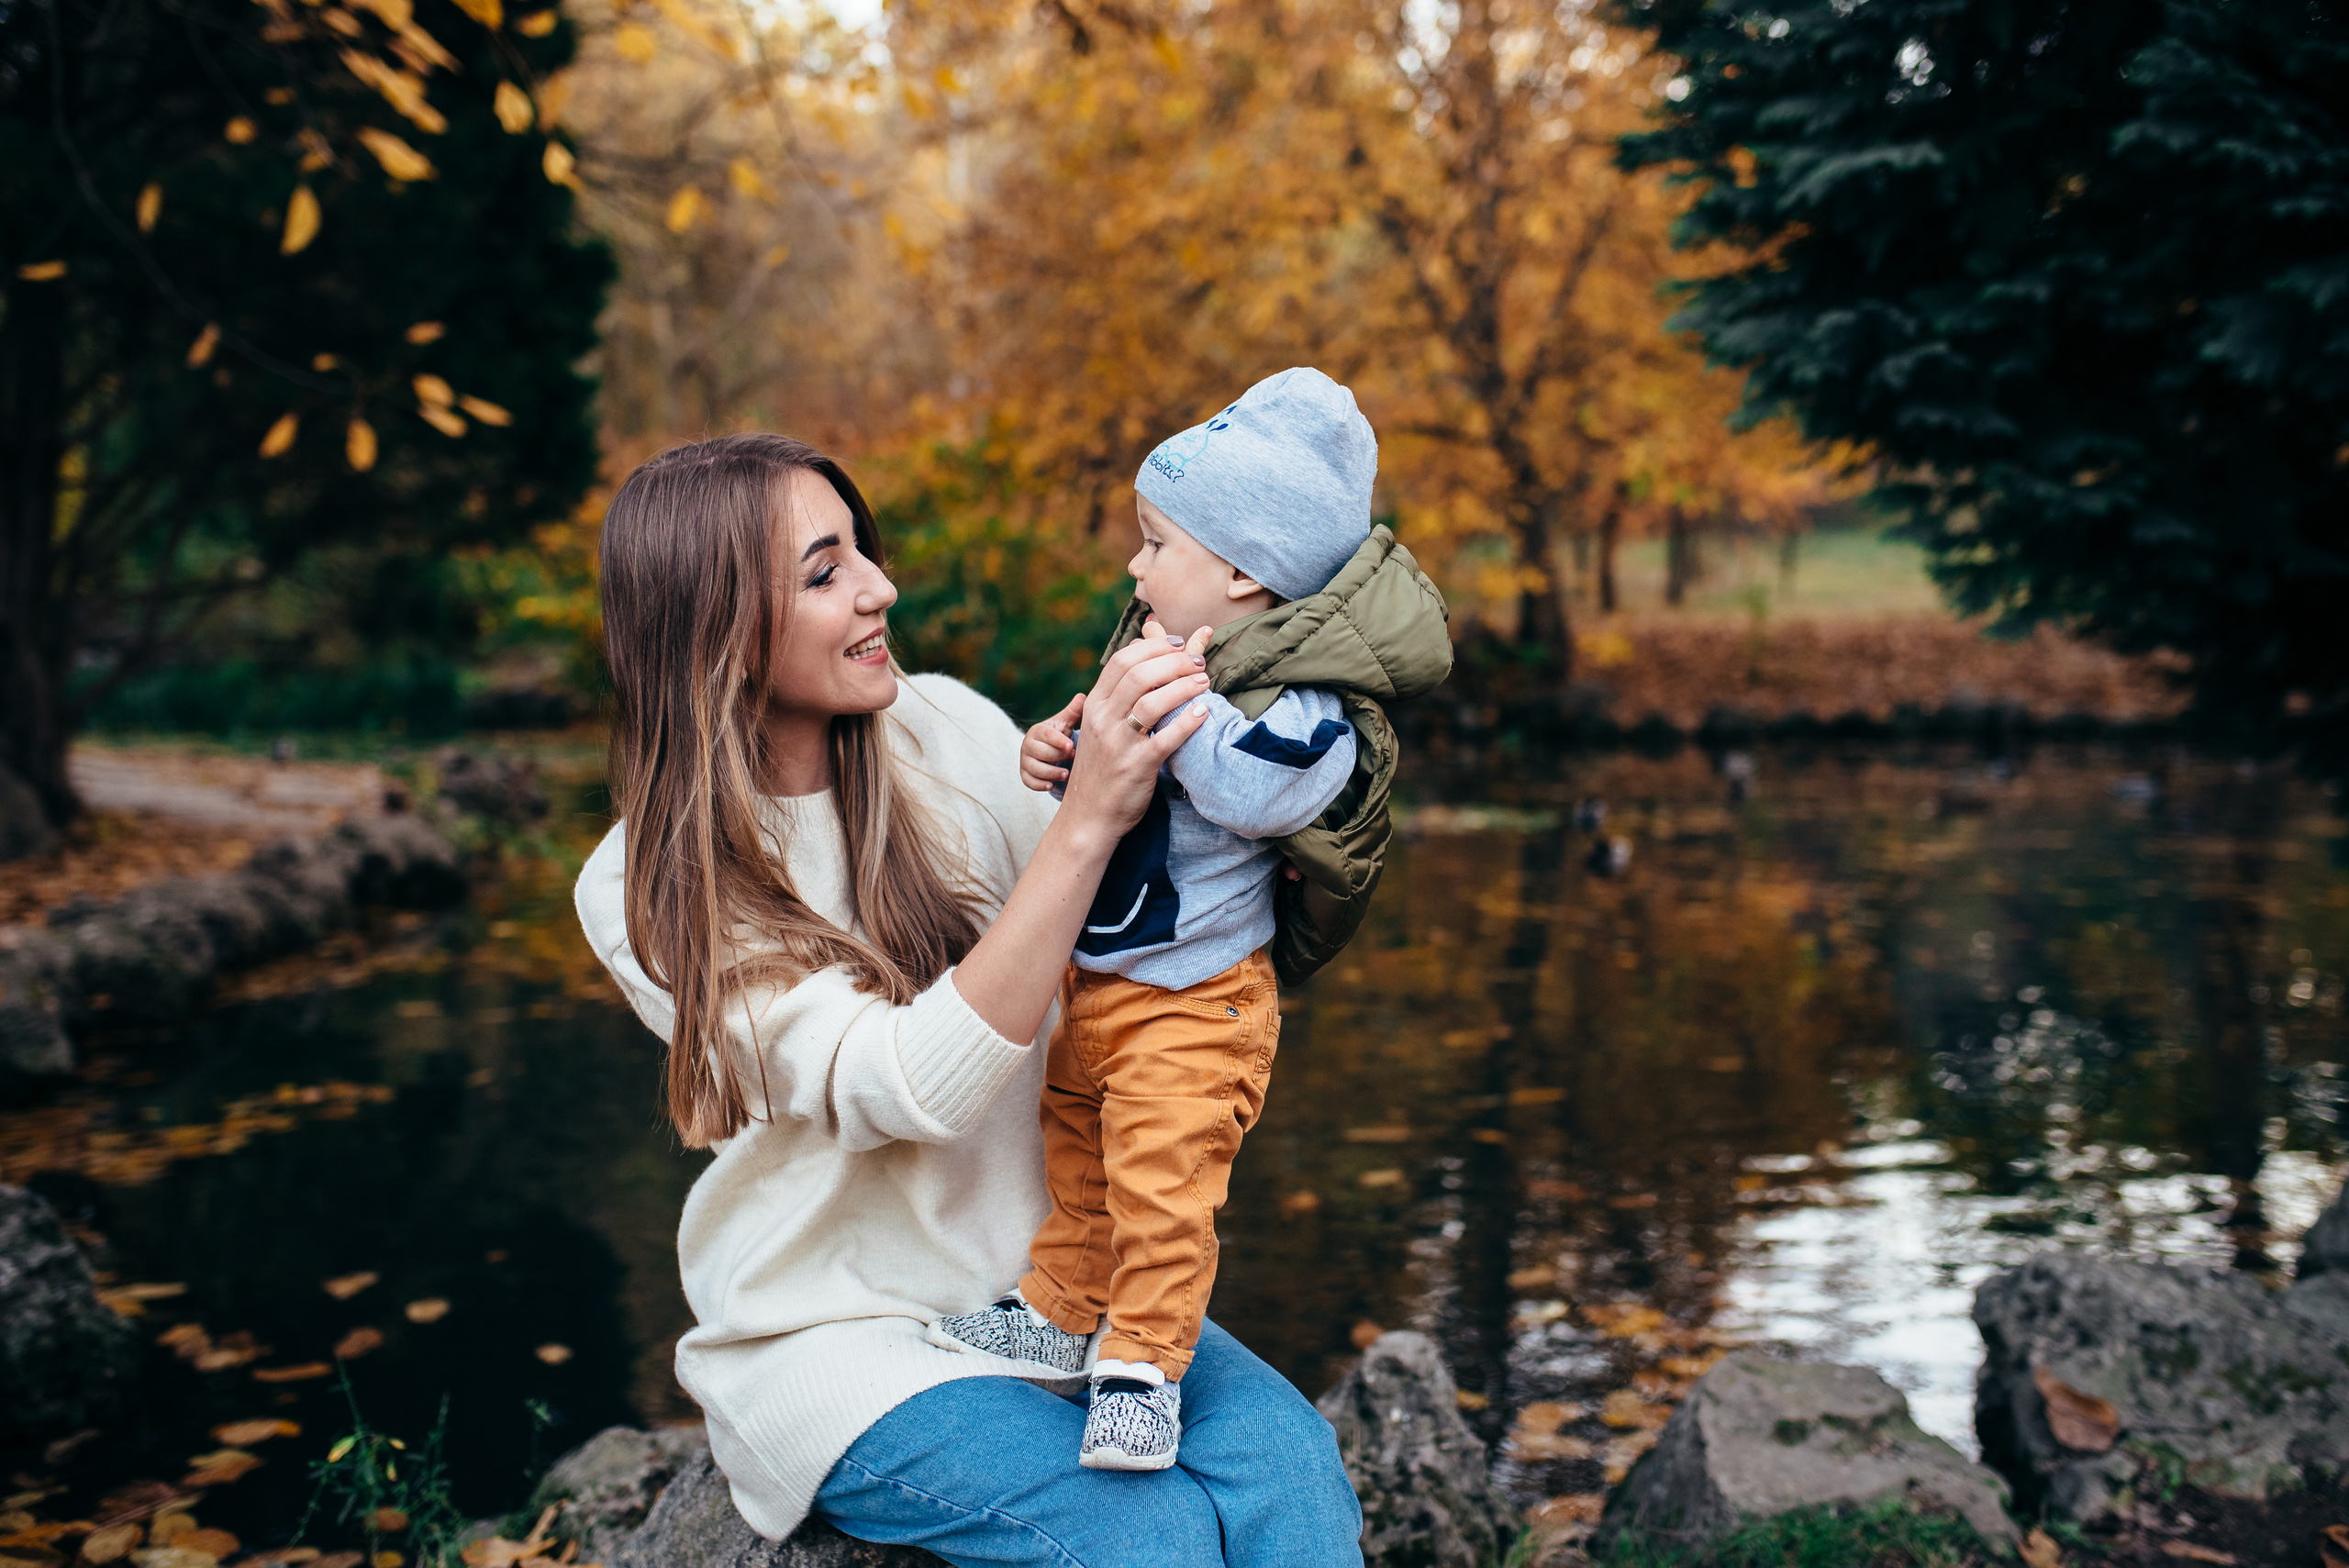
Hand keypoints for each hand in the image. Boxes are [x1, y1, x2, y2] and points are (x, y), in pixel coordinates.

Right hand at [1022, 696, 1081, 791]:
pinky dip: (1039, 784)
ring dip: (1051, 772)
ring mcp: (1025, 760)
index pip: (1047, 735)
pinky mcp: (1024, 774)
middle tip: (1073, 758)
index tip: (1071, 746)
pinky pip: (1028, 781)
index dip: (1059, 741)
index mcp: (1038, 730)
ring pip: (1034, 768)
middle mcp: (1028, 744)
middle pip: (1040, 752)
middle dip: (1057, 757)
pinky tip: (1051, 785)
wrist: (1049, 751)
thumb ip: (1074, 711)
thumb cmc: (1059, 735)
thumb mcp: (1066, 723)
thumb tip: (1082, 696)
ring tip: (1066, 774)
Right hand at [1055, 616, 1215, 840]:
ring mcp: (1119, 743)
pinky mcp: (1136, 766)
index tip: (1178, 642)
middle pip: (1139, 675)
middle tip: (1198, 661)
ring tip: (1204, 680)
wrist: (1088, 816)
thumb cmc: (1102, 767)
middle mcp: (1103, 720)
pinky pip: (1166, 739)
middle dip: (1174, 662)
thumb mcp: (1100, 727)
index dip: (1153, 646)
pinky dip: (1188, 722)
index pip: (1122, 661)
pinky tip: (1204, 712)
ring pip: (1152, 702)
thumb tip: (1143, 656)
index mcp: (1094, 705)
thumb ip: (1118, 696)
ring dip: (1183, 686)